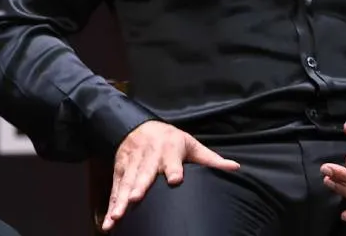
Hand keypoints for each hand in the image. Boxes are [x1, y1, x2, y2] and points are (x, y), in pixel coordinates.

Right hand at [102, 121, 240, 231]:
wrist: (138, 125)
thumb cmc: (171, 139)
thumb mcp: (191, 144)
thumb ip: (211, 159)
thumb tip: (236, 168)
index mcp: (169, 151)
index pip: (173, 162)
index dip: (174, 170)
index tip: (175, 180)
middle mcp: (149, 158)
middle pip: (144, 173)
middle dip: (138, 186)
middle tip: (134, 199)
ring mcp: (132, 164)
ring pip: (126, 183)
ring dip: (120, 200)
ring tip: (116, 217)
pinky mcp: (120, 169)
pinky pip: (115, 188)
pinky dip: (111, 203)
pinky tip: (110, 220)